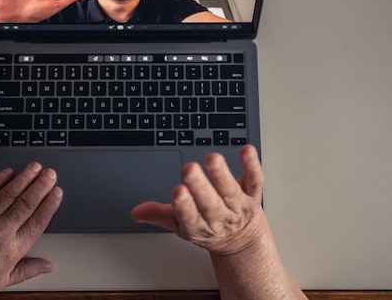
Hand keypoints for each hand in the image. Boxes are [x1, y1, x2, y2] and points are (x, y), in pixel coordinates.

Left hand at [0, 162, 62, 298]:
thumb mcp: (2, 281)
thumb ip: (27, 270)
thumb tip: (47, 266)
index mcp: (12, 250)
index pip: (38, 222)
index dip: (50, 205)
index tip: (57, 193)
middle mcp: (0, 231)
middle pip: (27, 203)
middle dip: (41, 186)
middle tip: (51, 174)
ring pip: (9, 193)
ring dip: (24, 178)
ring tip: (35, 167)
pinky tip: (9, 172)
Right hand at [132, 145, 264, 255]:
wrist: (240, 239)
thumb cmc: (207, 227)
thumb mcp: (180, 225)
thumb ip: (159, 215)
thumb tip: (137, 212)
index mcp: (199, 226)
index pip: (190, 219)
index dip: (184, 207)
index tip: (178, 192)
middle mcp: (220, 217)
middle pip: (210, 204)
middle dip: (200, 187)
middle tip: (190, 170)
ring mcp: (237, 205)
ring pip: (230, 191)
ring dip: (221, 175)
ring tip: (213, 158)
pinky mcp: (252, 193)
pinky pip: (254, 179)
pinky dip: (251, 165)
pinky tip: (246, 150)